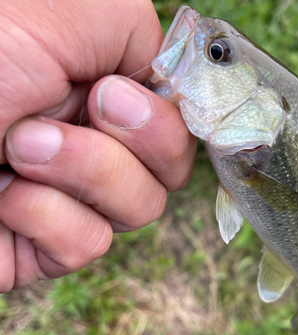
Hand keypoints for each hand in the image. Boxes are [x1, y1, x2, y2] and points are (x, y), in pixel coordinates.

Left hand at [0, 0, 195, 290]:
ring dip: (83, 173)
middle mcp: (97, 142)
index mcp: (104, 90)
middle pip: (168, 171)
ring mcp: (73, 196)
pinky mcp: (46, 244)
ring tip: (19, 148)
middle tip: (58, 116)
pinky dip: (49, 219)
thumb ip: (137, 34)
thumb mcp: (65, 9)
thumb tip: (166, 83)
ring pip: (139, 210)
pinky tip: (4, 198)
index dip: (165, 120)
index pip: (178, 121)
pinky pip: (89, 246)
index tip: (110, 97)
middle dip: (126, 146)